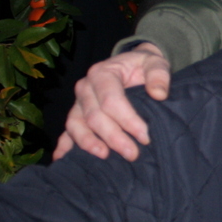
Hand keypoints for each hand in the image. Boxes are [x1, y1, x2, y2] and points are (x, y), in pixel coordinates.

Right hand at [52, 43, 170, 161]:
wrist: (133, 65)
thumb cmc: (143, 66)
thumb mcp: (156, 62)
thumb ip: (159, 75)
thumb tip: (158, 94)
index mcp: (102, 73)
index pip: (111, 101)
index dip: (127, 120)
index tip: (145, 136)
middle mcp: (85, 88)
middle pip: (94, 116)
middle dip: (113, 137)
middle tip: (133, 154)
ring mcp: (78, 103)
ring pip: (76, 125)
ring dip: (88, 143)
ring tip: (104, 156)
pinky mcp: (77, 114)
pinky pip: (67, 130)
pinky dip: (64, 145)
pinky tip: (63, 159)